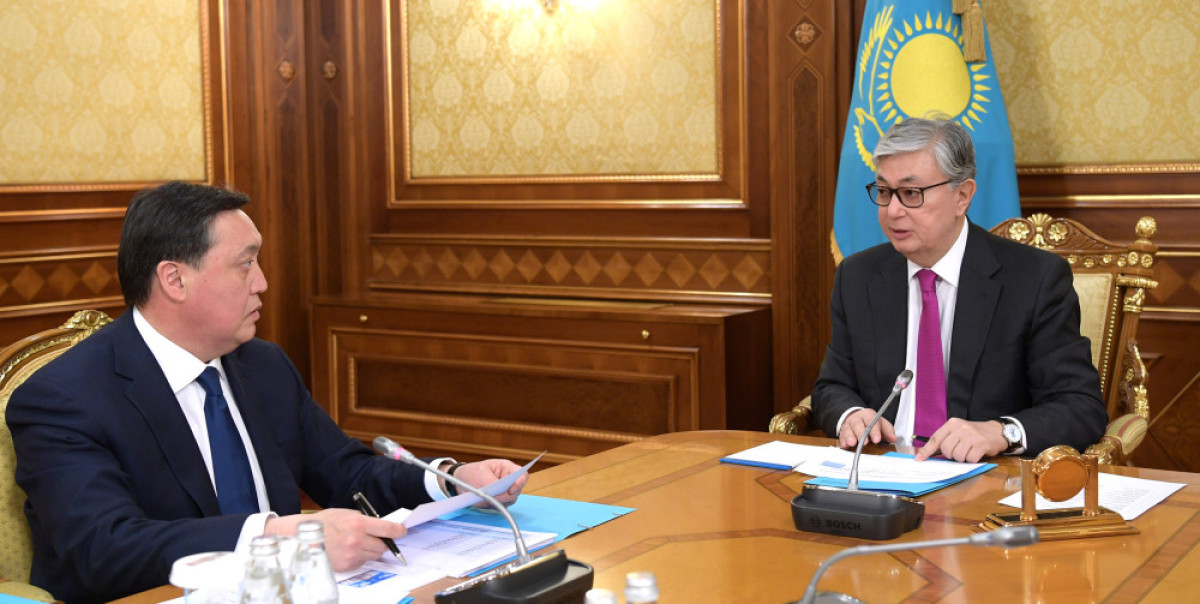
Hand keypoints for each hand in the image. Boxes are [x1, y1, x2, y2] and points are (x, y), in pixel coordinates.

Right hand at [264, 508, 406, 571]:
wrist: (303, 536)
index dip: (398, 530)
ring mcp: (351, 554)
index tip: (402, 531)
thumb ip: (365, 519)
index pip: (388, 529)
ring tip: (359, 542)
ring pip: (374, 555)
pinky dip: (360, 557)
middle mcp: (356, 540)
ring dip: (371, 550)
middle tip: (378, 538)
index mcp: (358, 523)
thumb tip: (382, 526)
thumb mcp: (346, 513)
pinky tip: (349, 550)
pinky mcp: (346, 565)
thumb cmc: (324, 522)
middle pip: (383, 546)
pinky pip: (362, 562)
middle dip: (383, 542)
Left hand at [451, 459, 528, 504]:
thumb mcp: (481, 474)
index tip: (510, 490)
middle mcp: (508, 480)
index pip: (522, 475)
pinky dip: (495, 506)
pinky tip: (486, 501)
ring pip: (511, 500)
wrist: (459, 483)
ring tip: (486, 497)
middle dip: (506, 495)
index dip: (519, 483)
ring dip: (500, 501)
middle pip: (517, 490)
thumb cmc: (471, 473)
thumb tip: (500, 494)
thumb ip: (493, 483)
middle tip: (493, 496)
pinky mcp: (499, 500)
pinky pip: (502, 506)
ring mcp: (504, 491)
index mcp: (507, 468)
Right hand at [838, 408, 896, 449]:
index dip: (874, 430)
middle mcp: (856, 419)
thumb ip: (888, 431)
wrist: (856, 417)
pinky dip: (842, 441)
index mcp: (868, 415)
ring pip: (847, 429)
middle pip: (857, 424)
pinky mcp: (842, 432)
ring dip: (850, 437)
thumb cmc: (870, 423)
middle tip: (864, 442)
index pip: (871, 420)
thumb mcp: (881, 424)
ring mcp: (848, 425)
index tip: (877, 439)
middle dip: (860, 433)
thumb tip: (893, 438)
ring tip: (852, 443)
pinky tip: (844, 446)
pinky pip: (841, 436)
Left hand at [914, 419, 1006, 461]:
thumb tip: (925, 454)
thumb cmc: (973, 434)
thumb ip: (943, 442)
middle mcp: (960, 428)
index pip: (935, 438)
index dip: (927, 450)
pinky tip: (976, 453)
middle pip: (946, 450)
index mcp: (952, 424)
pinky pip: (970, 459)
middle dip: (951, 455)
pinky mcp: (982, 444)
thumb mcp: (957, 433)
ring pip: (957, 456)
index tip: (919, 459)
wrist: (996, 431)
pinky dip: (972, 460)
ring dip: (962, 458)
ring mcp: (971, 435)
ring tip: (968, 451)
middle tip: (959, 451)